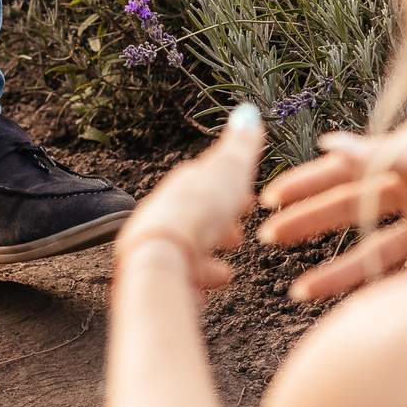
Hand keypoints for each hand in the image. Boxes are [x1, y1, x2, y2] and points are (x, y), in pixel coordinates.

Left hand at [115, 106, 267, 292]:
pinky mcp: (159, 273)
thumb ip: (240, 145)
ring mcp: (161, 244)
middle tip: (237, 238)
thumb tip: (247, 112)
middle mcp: (166, 212)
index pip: (206, 182)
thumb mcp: (228, 169)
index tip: (246, 201)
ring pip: (188, 249)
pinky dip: (196, 283)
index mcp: (183, 185)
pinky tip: (206, 293)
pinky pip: (180, 278)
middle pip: (197, 217)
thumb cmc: (196, 212)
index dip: (229, 191)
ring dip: (208, 257)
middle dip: (219, 226)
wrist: (162, 254)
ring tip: (226, 273)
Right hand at [257, 129, 406, 301]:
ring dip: (334, 269)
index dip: (308, 182)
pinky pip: (399, 283)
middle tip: (266, 237)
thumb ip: (380, 155)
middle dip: (308, 222)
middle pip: (351, 209)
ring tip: (296, 290)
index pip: (348, 169)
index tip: (268, 197)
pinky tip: (344, 310)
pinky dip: (371, 294)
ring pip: (370, 252)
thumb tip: (327, 142)